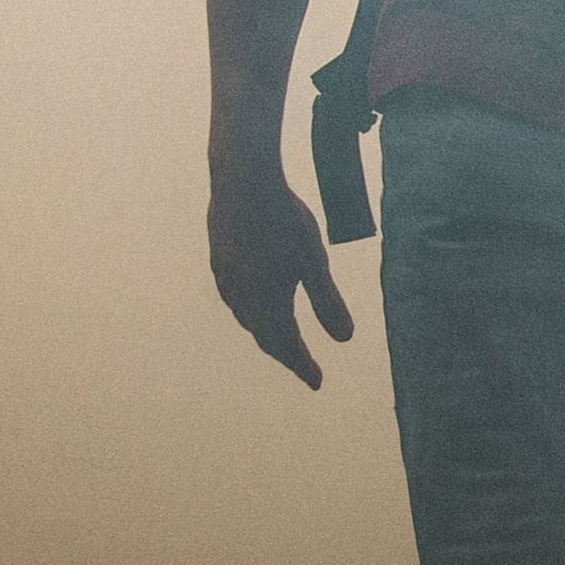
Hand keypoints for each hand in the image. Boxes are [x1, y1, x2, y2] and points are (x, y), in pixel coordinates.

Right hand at [209, 168, 353, 389]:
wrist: (242, 183)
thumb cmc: (283, 221)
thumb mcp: (313, 262)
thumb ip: (328, 302)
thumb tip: (346, 339)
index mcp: (266, 302)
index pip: (286, 344)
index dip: (302, 364)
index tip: (317, 381)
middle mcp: (241, 297)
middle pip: (264, 336)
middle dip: (285, 353)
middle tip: (301, 365)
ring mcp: (226, 279)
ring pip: (245, 318)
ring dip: (264, 333)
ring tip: (279, 337)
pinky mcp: (218, 260)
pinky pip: (233, 298)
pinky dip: (248, 311)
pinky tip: (251, 300)